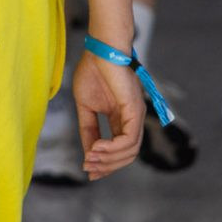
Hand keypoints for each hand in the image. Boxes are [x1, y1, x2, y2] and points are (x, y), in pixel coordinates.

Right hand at [73, 50, 145, 179]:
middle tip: (88, 167)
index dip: (105, 163)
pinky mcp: (134, 110)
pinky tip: (96, 148)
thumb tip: (89, 151)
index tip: (88, 171)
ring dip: (108, 159)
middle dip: (106, 165)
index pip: (119, 149)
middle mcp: (132, 120)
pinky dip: (112, 148)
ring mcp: (136, 116)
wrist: (100, 50)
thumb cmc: (93, 71)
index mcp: (121, 118)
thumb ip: (89, 128)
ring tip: (90, 157)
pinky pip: (128, 139)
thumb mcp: (86, 106)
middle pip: (126, 155)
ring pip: (129, 151)